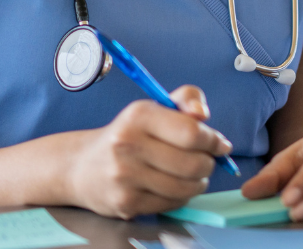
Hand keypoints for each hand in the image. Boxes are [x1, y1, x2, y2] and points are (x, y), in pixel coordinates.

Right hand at [63, 85, 232, 218]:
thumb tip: (203, 114)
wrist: (82, 167)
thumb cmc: (128, 135)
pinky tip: (173, 186)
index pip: (191, 132)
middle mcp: (127, 146)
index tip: (220, 145)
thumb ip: (186, 99)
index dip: (213, 141)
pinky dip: (181, 196)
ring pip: (186, 187)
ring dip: (198, 182)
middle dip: (208, 163)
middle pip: (193, 163)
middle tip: (206, 161)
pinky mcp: (125, 203)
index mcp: (139, 116)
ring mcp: (125, 177)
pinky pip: (172, 203)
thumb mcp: (154, 107)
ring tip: (192, 175)